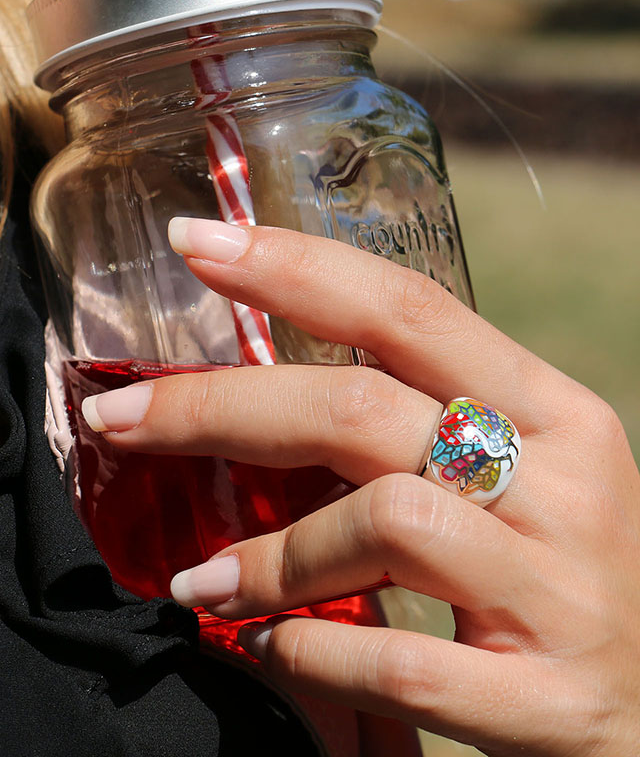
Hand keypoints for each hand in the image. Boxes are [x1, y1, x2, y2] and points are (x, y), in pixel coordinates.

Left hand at [83, 217, 639, 756]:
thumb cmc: (565, 568)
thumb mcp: (523, 471)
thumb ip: (424, 425)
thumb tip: (276, 394)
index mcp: (555, 410)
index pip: (409, 309)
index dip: (293, 268)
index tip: (195, 244)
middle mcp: (564, 483)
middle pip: (361, 406)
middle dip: (219, 406)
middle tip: (119, 419)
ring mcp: (560, 589)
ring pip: (382, 523)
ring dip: (267, 556)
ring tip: (206, 584)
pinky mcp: (546, 696)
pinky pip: (398, 662)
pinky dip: (311, 652)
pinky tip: (270, 648)